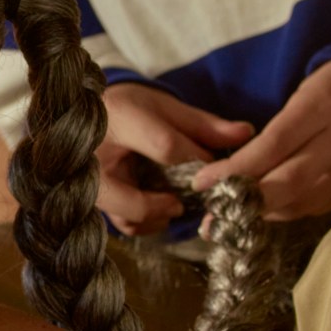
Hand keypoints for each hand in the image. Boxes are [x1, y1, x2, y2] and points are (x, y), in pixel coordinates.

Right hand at [97, 83, 252, 235]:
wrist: (84, 115)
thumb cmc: (132, 108)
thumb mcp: (166, 107)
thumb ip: (203, 124)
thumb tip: (247, 132)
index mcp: (119, 116)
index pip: (165, 146)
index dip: (196, 161)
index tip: (211, 167)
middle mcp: (93, 153)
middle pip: (131, 197)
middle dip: (163, 205)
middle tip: (179, 202)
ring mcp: (85, 181)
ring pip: (124, 217)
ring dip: (155, 217)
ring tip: (170, 204)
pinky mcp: (89, 199)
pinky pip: (120, 224)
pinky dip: (142, 223)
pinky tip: (154, 209)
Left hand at [191, 59, 330, 220]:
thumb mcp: (307, 89)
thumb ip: (277, 127)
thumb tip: (235, 165)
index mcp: (322, 106)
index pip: (274, 144)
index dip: (238, 168)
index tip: (204, 182)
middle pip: (290, 181)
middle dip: (246, 202)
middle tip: (210, 218)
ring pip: (303, 200)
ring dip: (263, 213)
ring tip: (229, 220)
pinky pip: (318, 205)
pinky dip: (287, 211)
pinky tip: (265, 213)